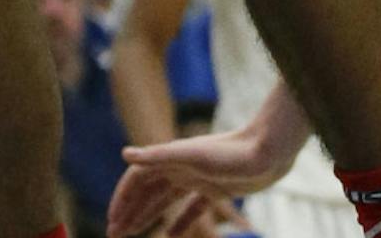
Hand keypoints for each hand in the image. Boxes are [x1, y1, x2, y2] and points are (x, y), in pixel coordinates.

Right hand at [110, 104, 306, 237]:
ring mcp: (197, 178)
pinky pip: (191, 209)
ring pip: (165, 199)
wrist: (268, 151)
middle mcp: (180, 167)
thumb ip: (158, 155)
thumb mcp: (191, 154)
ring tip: (133, 234)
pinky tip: (170, 236)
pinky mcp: (215, 190)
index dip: (122, 199)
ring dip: (147, 215)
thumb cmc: (231, 151)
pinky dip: (178, 222)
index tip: (112, 223)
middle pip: (147, 190)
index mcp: (171, 158)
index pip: (137, 179)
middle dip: (129, 211)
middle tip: (114, 235)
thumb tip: (124, 154)